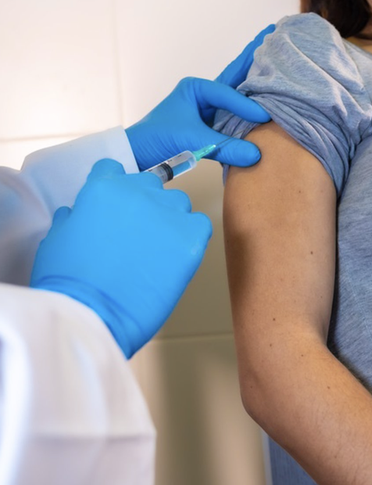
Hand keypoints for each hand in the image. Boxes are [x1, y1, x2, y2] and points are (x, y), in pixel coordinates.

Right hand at [31, 159, 211, 357]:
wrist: (94, 314)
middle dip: (145, 205)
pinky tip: (177, 256)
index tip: (118, 208)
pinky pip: (200, 226)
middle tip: (138, 236)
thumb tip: (80, 213)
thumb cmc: (70, 283)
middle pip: (151, 185)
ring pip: (178, 204)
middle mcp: (139, 192)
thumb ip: (75, 217)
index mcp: (103, 188)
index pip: (115, 170)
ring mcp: (168, 213)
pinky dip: (192, 237)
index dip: (116, 190)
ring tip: (157, 250)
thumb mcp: (57, 239)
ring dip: (170, 220)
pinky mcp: (191, 237)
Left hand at [126, 25, 274, 169]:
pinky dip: (252, 104)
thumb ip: (224, 147)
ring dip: (256, 76)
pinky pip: (238, 112)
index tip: (263, 116)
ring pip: (238, 90)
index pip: (226, 92)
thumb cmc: (157, 139)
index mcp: (195, 88)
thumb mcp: (191, 139)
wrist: (139, 155)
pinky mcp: (213, 123)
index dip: (245, 105)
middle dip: (254, 57)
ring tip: (276, 59)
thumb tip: (256, 154)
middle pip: (236, 75)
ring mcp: (209, 108)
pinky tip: (267, 95)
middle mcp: (204, 94)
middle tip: (273, 34)